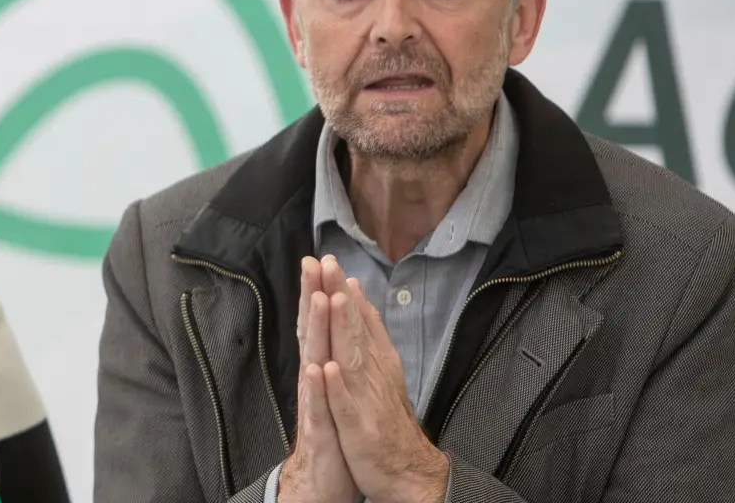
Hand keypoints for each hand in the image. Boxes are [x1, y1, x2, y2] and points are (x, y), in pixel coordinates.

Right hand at [279, 256, 356, 502]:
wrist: (323, 479)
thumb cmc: (332, 432)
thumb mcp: (336, 390)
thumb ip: (333, 356)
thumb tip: (335, 324)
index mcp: (323, 367)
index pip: (320, 324)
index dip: (319, 291)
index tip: (320, 258)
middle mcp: (314, 379)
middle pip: (311, 331)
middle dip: (312, 296)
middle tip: (311, 262)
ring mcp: (315, 402)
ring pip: (313, 359)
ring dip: (313, 330)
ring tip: (314, 300)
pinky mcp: (320, 429)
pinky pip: (317, 405)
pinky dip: (316, 385)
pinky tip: (314, 367)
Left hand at [323, 268, 448, 502]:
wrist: (407, 473)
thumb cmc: (387, 422)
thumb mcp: (380, 374)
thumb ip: (369, 336)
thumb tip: (357, 299)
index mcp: (376, 362)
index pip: (359, 320)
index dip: (343, 291)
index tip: (329, 260)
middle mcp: (373, 374)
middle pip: (354, 329)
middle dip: (340, 296)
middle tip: (327, 264)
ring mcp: (365, 400)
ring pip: (351, 358)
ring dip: (343, 328)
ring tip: (332, 300)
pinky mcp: (358, 428)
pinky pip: (345, 405)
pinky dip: (337, 386)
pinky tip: (328, 368)